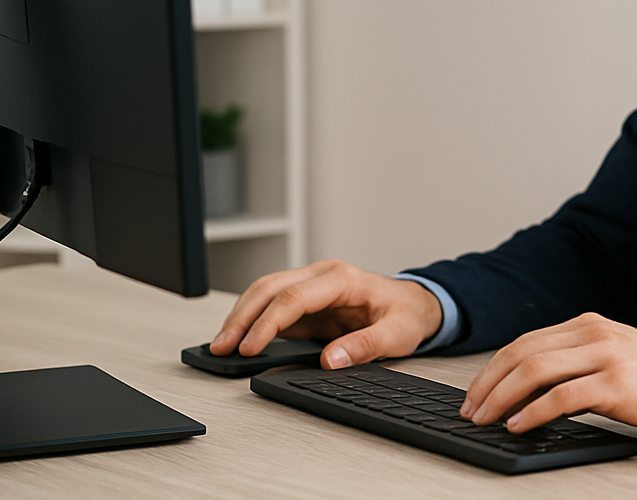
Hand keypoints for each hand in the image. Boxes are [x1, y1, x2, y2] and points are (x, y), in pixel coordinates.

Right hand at [208, 259, 442, 368]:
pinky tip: (237, 338)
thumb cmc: (406, 314)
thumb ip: (365, 346)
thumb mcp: (396, 334)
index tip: (250, 347)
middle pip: (270, 287)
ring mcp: (311, 285)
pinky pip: (272, 304)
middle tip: (222, 345)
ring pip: (264, 291)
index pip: (294, 296)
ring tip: (221, 343)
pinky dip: (251, 319)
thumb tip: (331, 360)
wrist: (415, 303)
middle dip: (242, 317)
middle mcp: (322, 275)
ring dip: (240, 316)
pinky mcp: (306, 299)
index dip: (268, 322)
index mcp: (342, 279)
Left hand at [459, 312, 636, 439]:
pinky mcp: (618, 385)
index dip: (495, 368)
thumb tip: (536, 391)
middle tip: (471, 410)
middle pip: (523, 353)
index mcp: (592, 325)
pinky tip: (518, 425)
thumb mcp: (620, 358)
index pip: (527, 342)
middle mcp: (595, 334)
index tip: (477, 393)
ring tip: (485, 419)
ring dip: (501, 397)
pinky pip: (562, 396)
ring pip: (535, 370)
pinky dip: (532, 411)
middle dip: (488, 383)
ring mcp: (606, 357)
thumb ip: (582, 363)